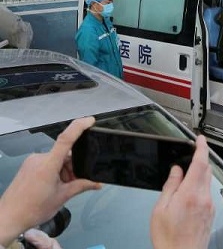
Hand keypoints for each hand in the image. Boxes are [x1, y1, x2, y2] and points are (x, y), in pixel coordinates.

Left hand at [0, 117, 101, 245]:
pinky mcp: (28, 166)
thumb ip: (81, 186)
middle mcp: (39, 159)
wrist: (8, 218)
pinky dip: (55, 172)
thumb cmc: (31, 209)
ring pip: (57, 160)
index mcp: (48, 165)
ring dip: (64, 171)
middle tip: (74, 182)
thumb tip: (97, 183)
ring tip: (62, 189)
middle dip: (73, 167)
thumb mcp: (62, 197)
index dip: (78, 127)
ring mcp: (32, 162)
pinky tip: (54, 186)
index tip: (90, 121)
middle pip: (65, 154)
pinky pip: (47, 163)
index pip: (65, 139)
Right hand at [150, 135, 214, 248]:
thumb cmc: (169, 239)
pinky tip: (189, 195)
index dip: (202, 147)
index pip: (201, 163)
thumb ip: (171, 186)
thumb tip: (176, 170)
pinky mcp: (211, 213)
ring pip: (208, 182)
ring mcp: (210, 206)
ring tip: (184, 179)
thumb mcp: (161, 209)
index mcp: (191, 194)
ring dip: (199, 174)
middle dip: (200, 160)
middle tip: (190, 155)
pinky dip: (200, 187)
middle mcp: (204, 198)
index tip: (200, 139)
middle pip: (207, 170)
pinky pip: (207, 193)